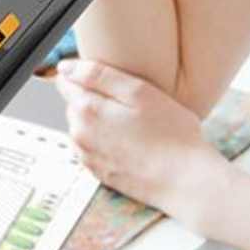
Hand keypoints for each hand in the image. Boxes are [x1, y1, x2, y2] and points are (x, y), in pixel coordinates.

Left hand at [53, 57, 228, 216]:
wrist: (184, 181)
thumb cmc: (171, 135)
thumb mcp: (139, 91)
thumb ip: (98, 75)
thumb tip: (65, 68)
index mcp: (87, 111)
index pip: (65, 80)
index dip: (85, 73)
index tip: (110, 79)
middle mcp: (80, 135)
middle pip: (75, 102)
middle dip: (95, 97)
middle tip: (130, 102)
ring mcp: (88, 156)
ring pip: (84, 125)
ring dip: (100, 119)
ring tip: (133, 123)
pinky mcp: (98, 172)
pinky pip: (93, 145)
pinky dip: (106, 140)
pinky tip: (130, 141)